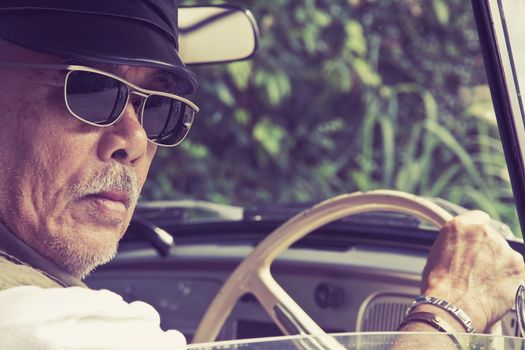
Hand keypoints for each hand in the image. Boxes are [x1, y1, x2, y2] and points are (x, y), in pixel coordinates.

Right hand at [421, 210, 524, 331]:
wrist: (453, 307)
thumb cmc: (440, 285)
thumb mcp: (437, 253)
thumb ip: (456, 243)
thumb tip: (462, 248)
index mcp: (461, 226)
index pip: (479, 218)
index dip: (477, 233)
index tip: (476, 241)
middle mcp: (485, 232)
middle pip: (492, 238)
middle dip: (487, 251)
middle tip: (475, 269)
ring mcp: (504, 249)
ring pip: (504, 255)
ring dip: (497, 265)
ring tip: (482, 282)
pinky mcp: (518, 268)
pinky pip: (515, 270)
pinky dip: (508, 279)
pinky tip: (493, 288)